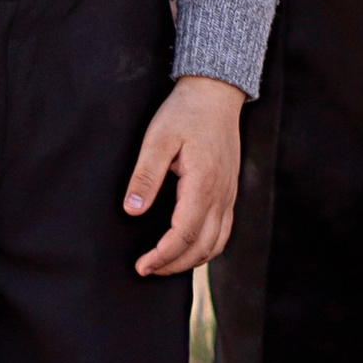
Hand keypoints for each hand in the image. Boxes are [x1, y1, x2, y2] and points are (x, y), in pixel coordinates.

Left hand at [124, 74, 243, 275]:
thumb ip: (145, 175)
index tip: (142, 266)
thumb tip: (132, 210)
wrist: (215, 93)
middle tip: (147, 269)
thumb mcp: (158, 138)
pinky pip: (224, 231)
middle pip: (202, 247)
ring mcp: (229, 194)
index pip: (184, 234)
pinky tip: (187, 246)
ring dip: (191, 260)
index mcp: (203, 183)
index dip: (162, 256)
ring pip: (217, 243)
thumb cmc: (185, 113)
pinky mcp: (230, 191)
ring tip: (164, 263)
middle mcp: (221, 194)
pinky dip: (206, 247)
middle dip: (174, 265)